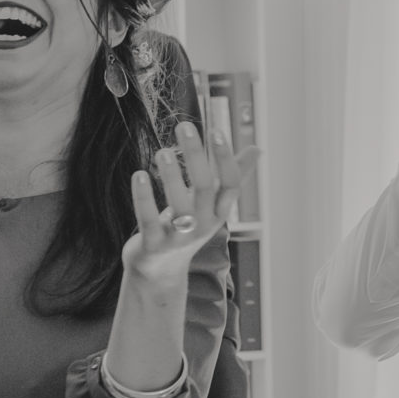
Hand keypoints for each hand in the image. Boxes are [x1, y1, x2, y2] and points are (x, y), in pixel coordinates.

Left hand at [121, 121, 256, 284]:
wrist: (161, 271)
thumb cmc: (188, 227)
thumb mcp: (212, 204)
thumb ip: (234, 176)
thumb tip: (259, 149)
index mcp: (218, 211)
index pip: (230, 184)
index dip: (225, 158)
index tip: (216, 130)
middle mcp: (203, 225)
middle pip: (205, 189)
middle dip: (195, 156)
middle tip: (184, 126)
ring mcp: (178, 237)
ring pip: (179, 206)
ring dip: (171, 176)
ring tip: (163, 150)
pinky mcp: (153, 245)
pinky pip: (149, 220)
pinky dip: (144, 198)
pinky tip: (139, 174)